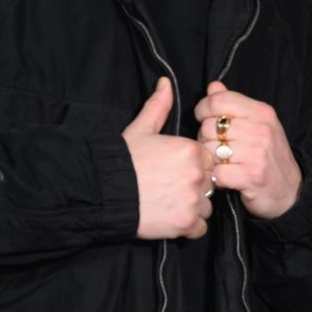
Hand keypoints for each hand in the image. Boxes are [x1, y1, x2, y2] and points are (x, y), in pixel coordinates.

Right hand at [123, 78, 215, 239]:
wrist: (102, 193)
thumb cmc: (122, 160)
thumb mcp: (140, 129)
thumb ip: (158, 106)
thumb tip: (165, 82)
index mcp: (191, 150)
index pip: (207, 161)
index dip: (192, 167)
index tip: (173, 172)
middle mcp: (197, 174)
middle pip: (209, 184)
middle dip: (194, 188)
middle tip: (169, 189)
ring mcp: (193, 200)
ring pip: (206, 207)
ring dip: (193, 209)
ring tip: (168, 204)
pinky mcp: (185, 223)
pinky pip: (199, 229)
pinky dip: (188, 227)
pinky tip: (170, 219)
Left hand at [194, 82, 302, 220]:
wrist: (290, 191)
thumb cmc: (269, 156)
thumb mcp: (258, 124)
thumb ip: (234, 104)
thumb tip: (213, 86)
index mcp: (262, 112)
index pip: (218, 100)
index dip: (203, 110)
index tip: (205, 120)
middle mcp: (261, 129)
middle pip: (209, 126)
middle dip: (206, 139)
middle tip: (217, 149)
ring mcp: (258, 153)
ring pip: (210, 149)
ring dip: (211, 160)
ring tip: (223, 163)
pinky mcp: (252, 176)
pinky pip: (216, 173)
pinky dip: (217, 178)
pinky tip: (226, 178)